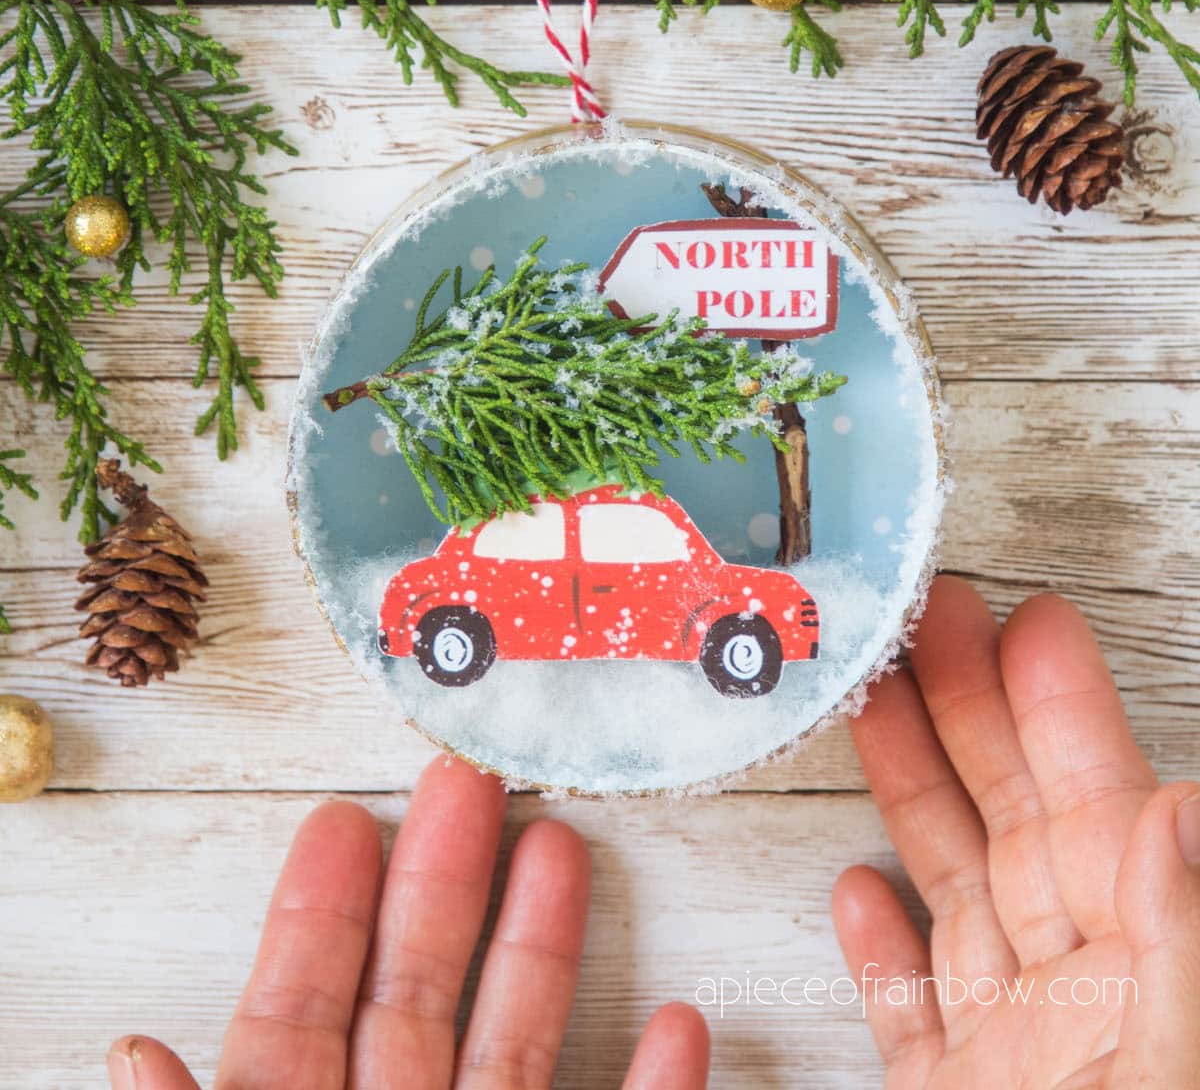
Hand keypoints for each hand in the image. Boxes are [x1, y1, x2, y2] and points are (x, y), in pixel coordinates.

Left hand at [107, 756, 708, 1089]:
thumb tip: (133, 1048)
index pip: (298, 1022)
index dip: (317, 918)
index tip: (340, 814)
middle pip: (416, 999)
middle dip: (443, 880)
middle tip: (464, 773)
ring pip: (515, 1053)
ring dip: (543, 951)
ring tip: (566, 843)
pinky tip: (682, 1023)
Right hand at [834, 576, 1199, 1087]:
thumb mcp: (1167, 1074)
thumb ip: (1178, 944)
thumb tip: (1188, 807)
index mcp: (1138, 976)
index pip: (1098, 812)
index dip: (1063, 710)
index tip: (1032, 621)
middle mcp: (1077, 1004)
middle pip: (1016, 826)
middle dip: (969, 711)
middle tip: (928, 617)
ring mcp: (1011, 1055)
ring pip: (956, 895)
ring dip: (912, 792)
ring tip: (868, 699)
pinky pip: (909, 1012)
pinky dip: (878, 950)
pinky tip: (853, 886)